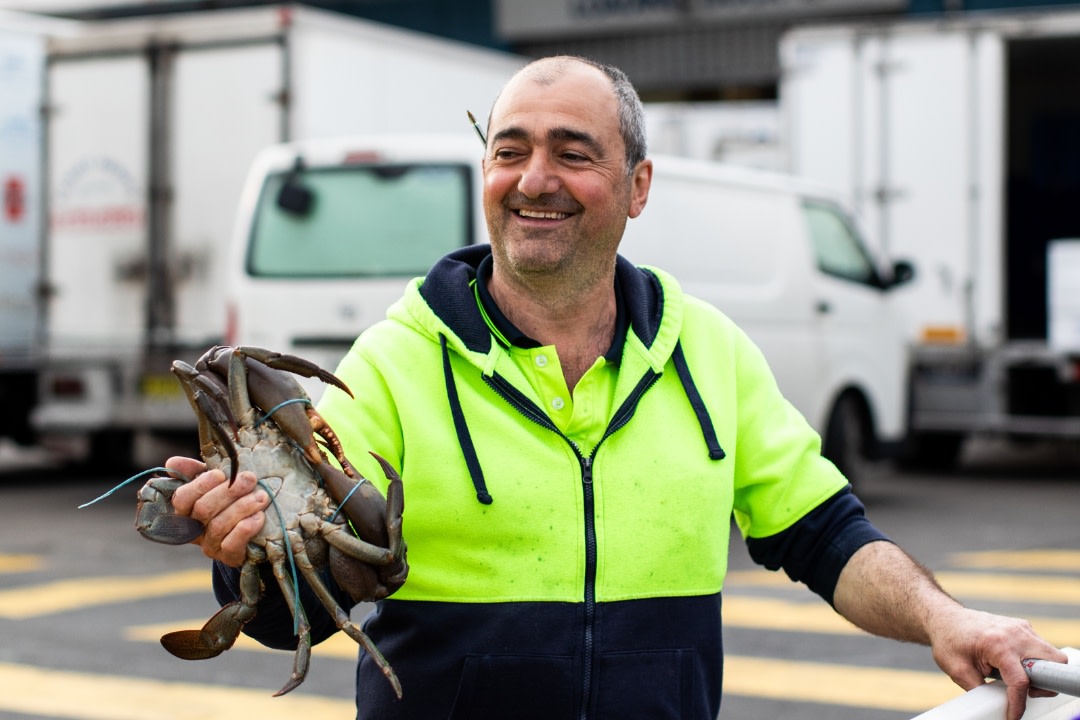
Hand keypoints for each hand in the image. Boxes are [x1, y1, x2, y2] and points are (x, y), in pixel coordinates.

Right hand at [165, 456, 269, 566]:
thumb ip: (196, 472)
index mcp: (187, 511)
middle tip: (250, 479)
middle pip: (203, 510)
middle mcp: (194, 529)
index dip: (200, 485)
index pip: (182, 499)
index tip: (220, 474)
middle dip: (228, 492)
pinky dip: (245, 529)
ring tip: (261, 496)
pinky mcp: (228, 557)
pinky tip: (259, 517)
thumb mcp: (215, 486)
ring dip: (242, 507)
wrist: (253, 535)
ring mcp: (210, 545)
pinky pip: (231, 545)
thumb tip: (173, 462)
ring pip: (219, 525)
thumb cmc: (230, 503)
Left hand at [927, 605, 1067, 719]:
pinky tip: (1015, 665)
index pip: (1021, 681)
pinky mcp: (1023, 628)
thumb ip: (980, 690)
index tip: (1013, 716)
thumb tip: (995, 707)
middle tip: (1024, 690)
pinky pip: (1041, 648)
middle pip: (1053, 663)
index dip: (1019, 704)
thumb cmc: (948, 642)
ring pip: (1052, 656)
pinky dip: (1036, 661)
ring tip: (1015, 676)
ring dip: (1041, 671)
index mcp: (997, 644)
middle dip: (1044, 683)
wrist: (945, 618)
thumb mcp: (958, 671)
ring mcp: (1022, 628)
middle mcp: (1015, 634)